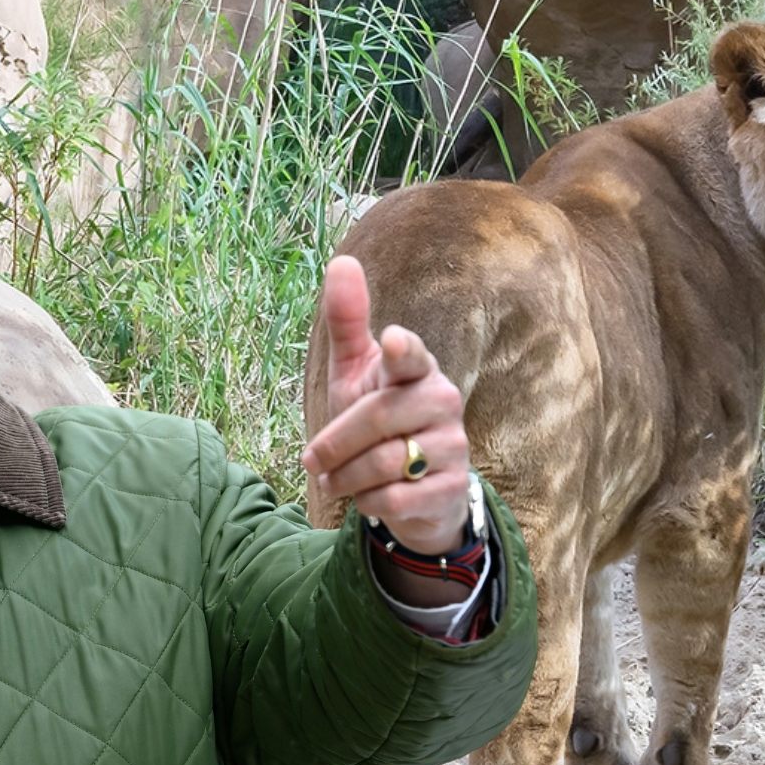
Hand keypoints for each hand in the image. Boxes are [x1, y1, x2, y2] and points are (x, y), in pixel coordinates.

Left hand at [302, 255, 470, 555]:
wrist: (413, 490)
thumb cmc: (376, 421)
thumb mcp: (355, 372)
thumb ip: (347, 323)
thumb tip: (342, 261)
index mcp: (415, 368)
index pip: (410, 355)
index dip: (400, 349)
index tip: (390, 340)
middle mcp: (441, 401)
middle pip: (377, 418)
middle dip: (334, 444)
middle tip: (311, 461)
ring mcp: (453, 445)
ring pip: (385, 463)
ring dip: (345, 478)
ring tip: (335, 481)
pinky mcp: (451, 488)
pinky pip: (396, 499)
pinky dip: (369, 503)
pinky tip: (367, 499)